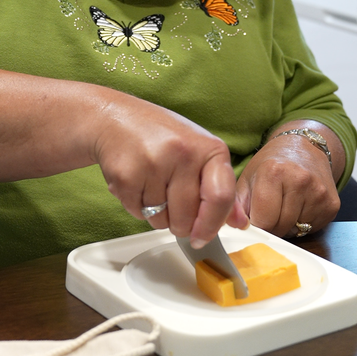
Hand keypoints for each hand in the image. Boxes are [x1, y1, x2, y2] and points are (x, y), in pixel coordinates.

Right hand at [92, 95, 247, 247]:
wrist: (116, 117)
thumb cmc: (162, 136)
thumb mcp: (199, 153)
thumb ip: (221, 189)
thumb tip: (240, 222)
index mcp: (210, 148)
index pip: (220, 198)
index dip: (211, 225)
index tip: (201, 238)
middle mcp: (183, 153)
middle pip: (187, 217)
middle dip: (180, 225)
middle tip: (172, 206)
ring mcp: (154, 163)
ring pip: (161, 220)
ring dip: (157, 216)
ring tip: (152, 187)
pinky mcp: (126, 175)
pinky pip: (137, 213)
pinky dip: (137, 207)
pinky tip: (137, 184)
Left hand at [235, 128, 340, 237]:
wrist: (304, 147)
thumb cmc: (271, 164)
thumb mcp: (247, 178)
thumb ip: (236, 205)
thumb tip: (230, 227)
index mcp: (273, 172)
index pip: (263, 221)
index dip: (256, 224)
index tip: (255, 217)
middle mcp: (299, 180)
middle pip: (280, 228)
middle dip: (271, 226)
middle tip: (270, 210)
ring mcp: (318, 193)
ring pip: (296, 230)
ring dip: (288, 225)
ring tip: (285, 205)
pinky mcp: (332, 204)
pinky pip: (313, 228)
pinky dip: (303, 223)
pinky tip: (300, 205)